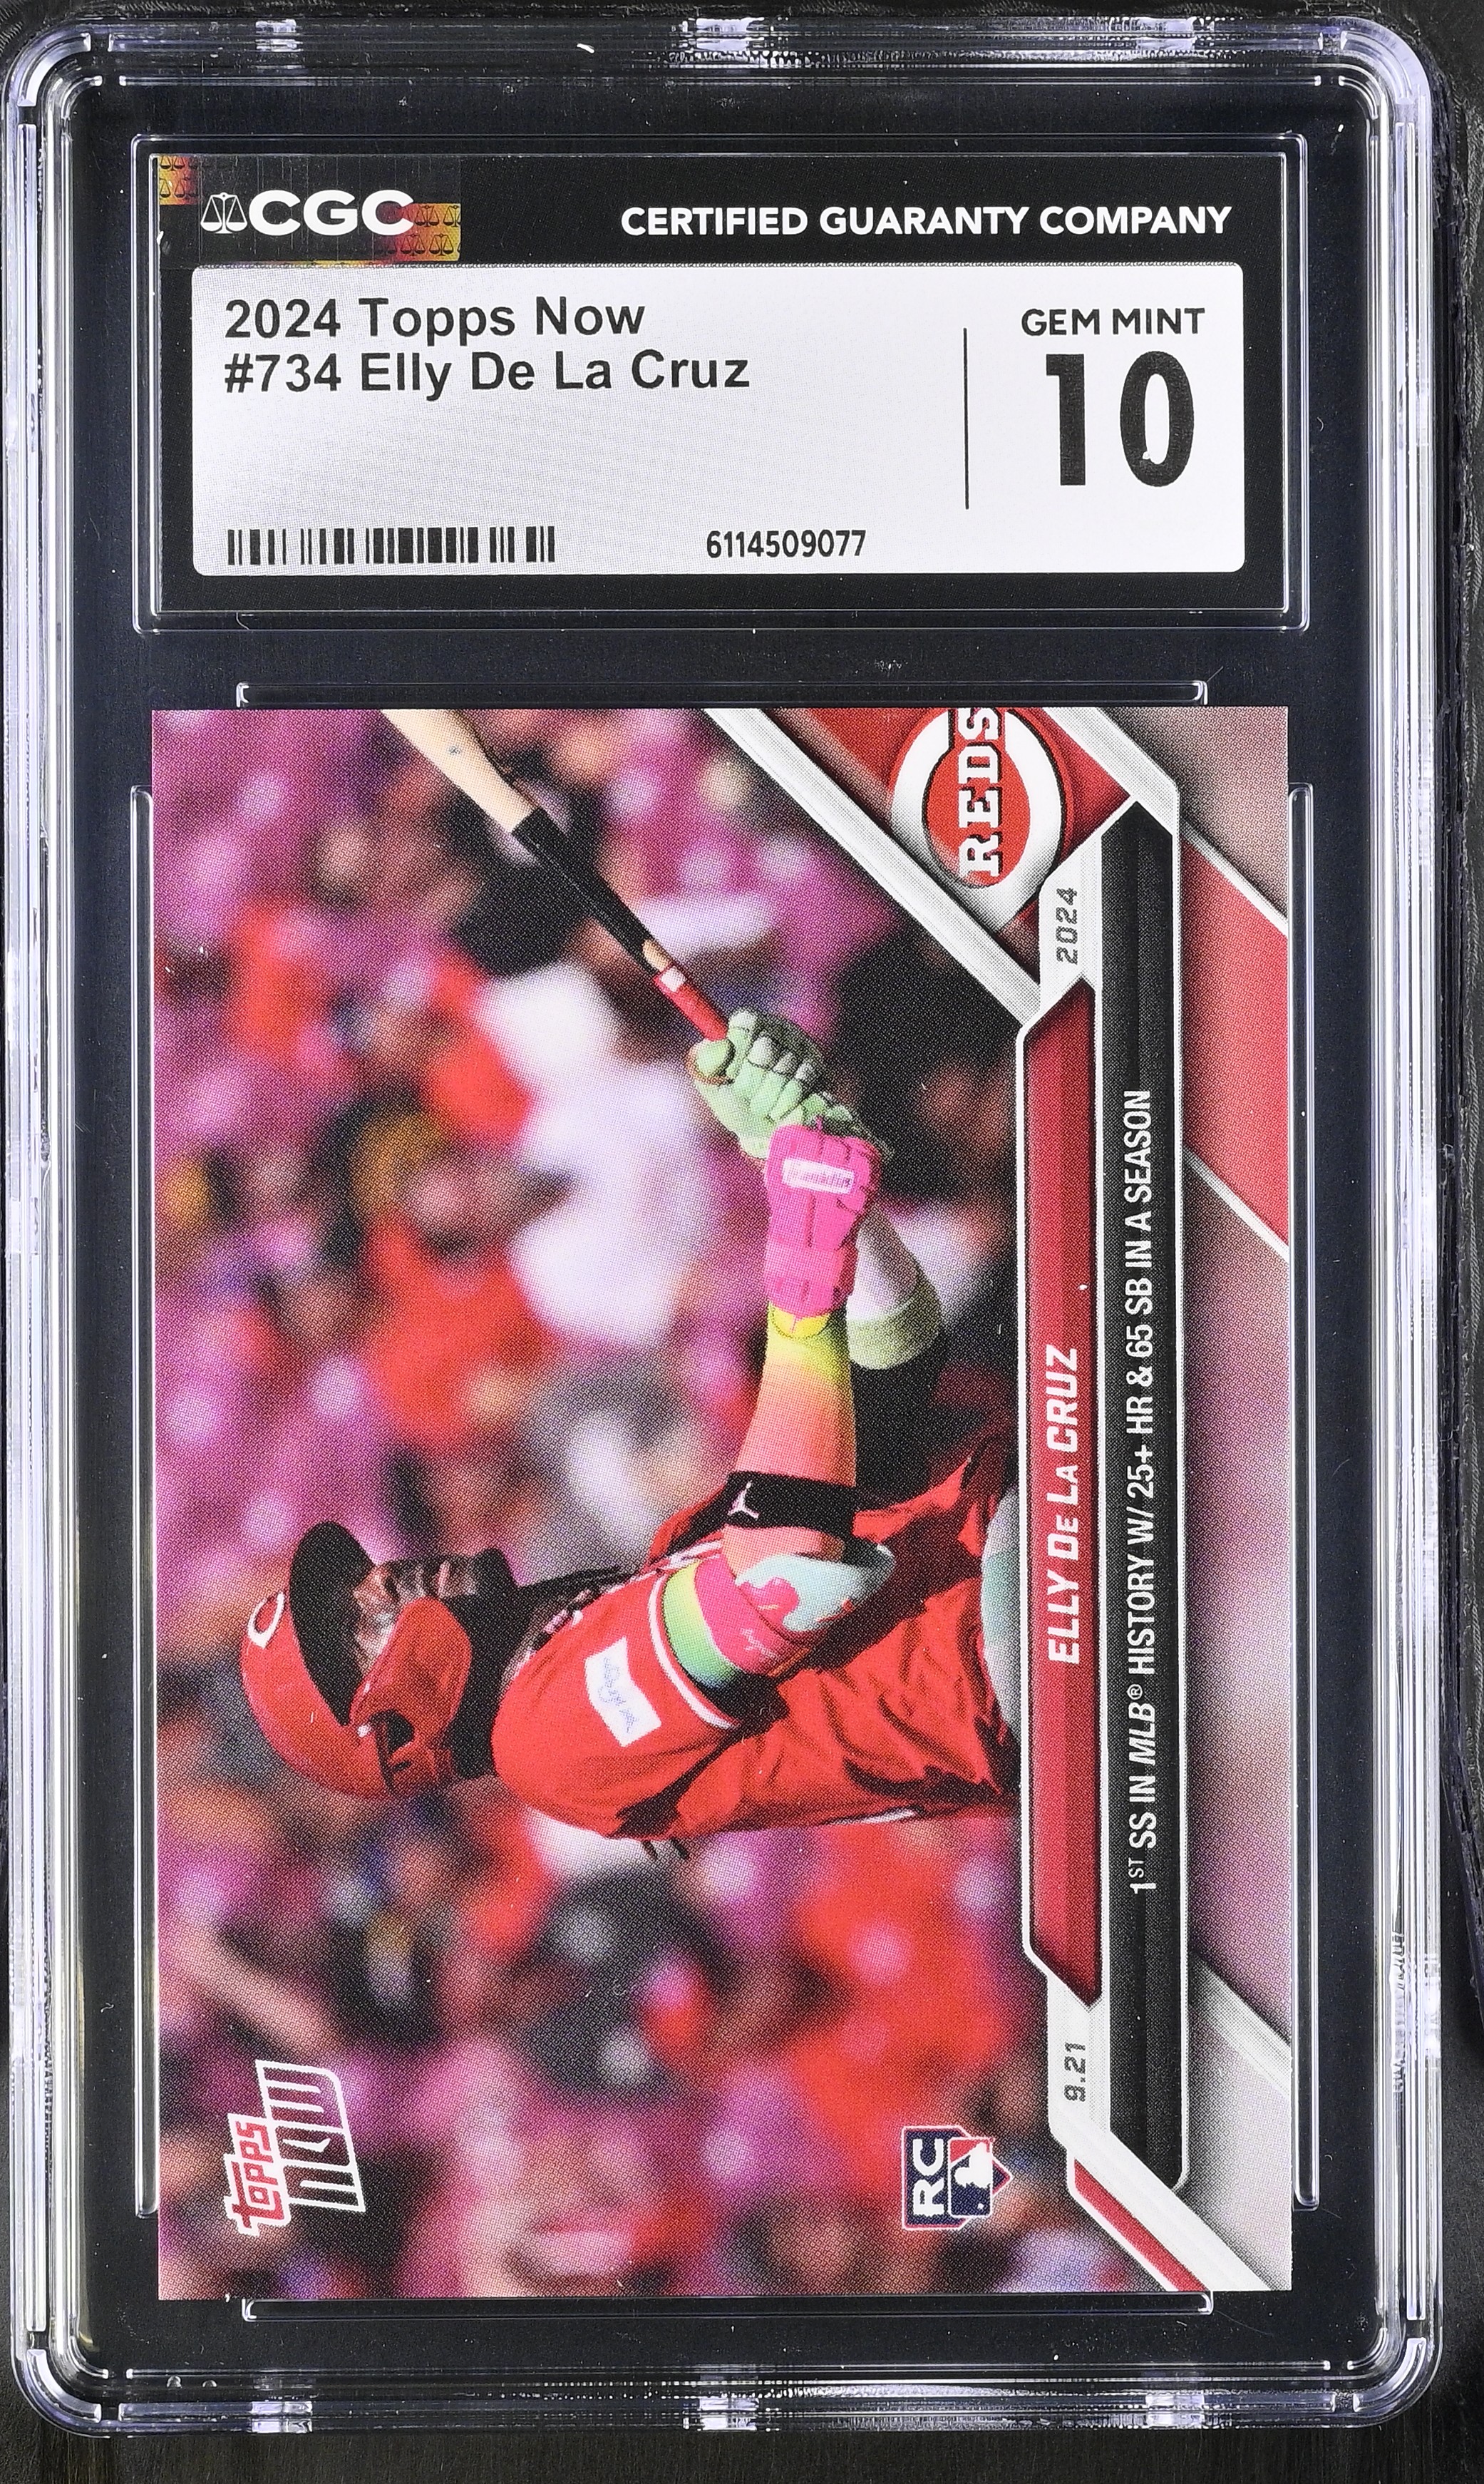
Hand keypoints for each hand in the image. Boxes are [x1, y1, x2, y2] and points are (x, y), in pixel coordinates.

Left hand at [689, 1009, 865, 1159]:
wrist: (764, 1134)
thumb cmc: (735, 1102)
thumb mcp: (712, 1085)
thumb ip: (706, 1063)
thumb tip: (722, 1044)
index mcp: (748, 1023)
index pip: (745, 1023)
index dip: (736, 1055)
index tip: (731, 1075)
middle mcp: (777, 1027)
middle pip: (765, 1047)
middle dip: (749, 1082)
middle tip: (745, 1094)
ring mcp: (801, 1045)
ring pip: (783, 1069)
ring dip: (766, 1099)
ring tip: (760, 1107)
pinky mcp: (818, 1067)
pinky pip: (801, 1083)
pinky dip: (784, 1104)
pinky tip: (778, 1111)